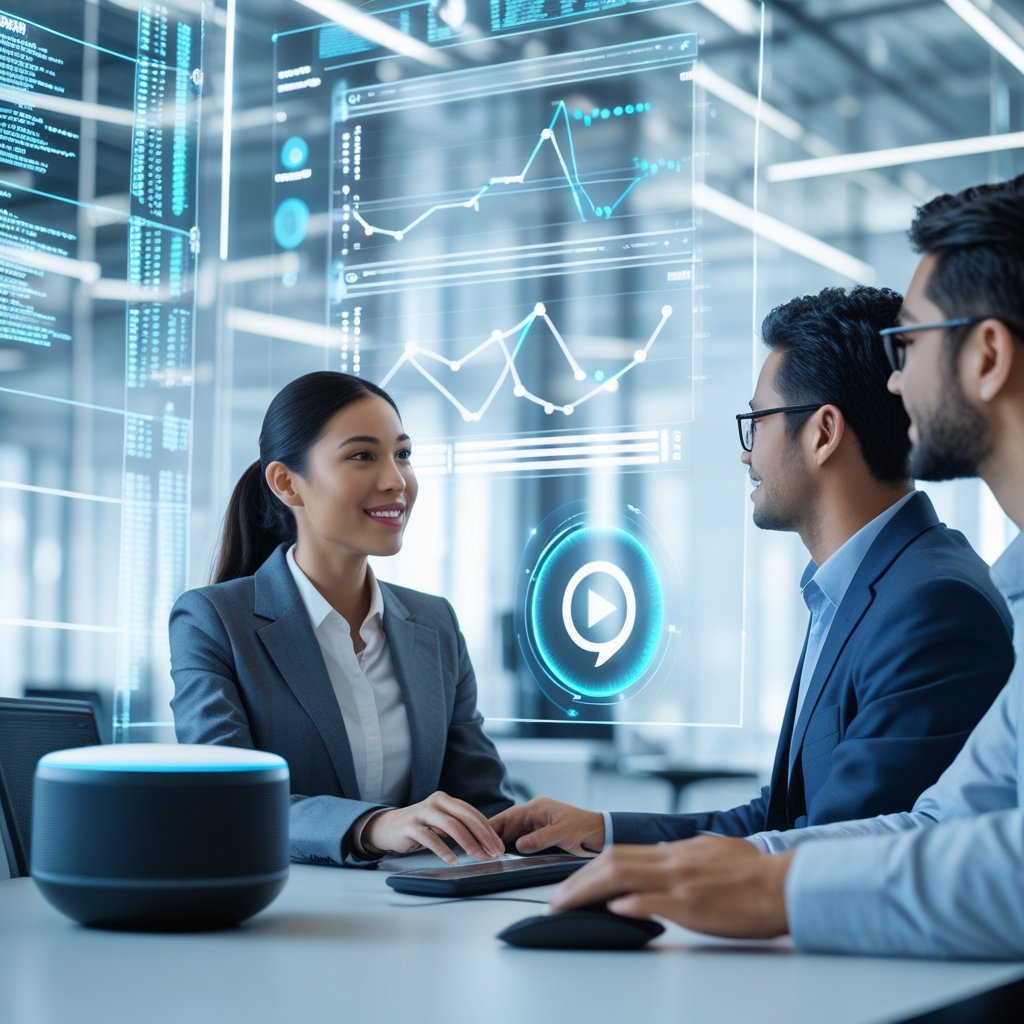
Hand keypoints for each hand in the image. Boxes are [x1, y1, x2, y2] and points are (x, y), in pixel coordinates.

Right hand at [363, 791, 504, 864]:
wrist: (387, 827)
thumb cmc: (420, 827)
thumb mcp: (440, 823)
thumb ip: (458, 827)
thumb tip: (486, 844)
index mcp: (446, 800)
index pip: (473, 813)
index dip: (488, 830)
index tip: (499, 846)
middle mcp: (436, 802)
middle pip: (465, 817)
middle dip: (483, 836)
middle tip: (493, 853)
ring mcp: (422, 812)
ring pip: (451, 825)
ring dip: (468, 842)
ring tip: (478, 857)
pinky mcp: (410, 826)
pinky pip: (430, 838)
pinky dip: (444, 850)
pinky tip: (453, 860)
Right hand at [489, 797, 604, 855]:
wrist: (601, 834)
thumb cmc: (585, 828)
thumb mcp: (562, 832)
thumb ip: (539, 839)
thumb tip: (519, 846)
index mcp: (537, 808)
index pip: (508, 817)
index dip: (493, 827)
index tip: (481, 837)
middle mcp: (534, 816)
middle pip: (507, 826)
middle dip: (494, 838)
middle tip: (482, 851)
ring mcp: (537, 826)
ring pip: (512, 835)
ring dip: (503, 845)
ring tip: (490, 857)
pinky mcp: (541, 837)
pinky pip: (522, 843)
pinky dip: (513, 850)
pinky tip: (507, 859)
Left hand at [549, 836, 793, 939]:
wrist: (784, 885)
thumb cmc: (756, 874)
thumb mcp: (715, 852)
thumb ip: (686, 856)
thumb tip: (665, 861)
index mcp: (676, 850)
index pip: (622, 852)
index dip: (590, 866)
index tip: (572, 882)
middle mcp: (672, 861)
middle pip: (611, 860)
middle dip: (577, 880)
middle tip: (555, 898)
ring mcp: (680, 881)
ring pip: (620, 876)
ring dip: (586, 891)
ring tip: (565, 906)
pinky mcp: (692, 905)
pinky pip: (651, 900)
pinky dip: (627, 904)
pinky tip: (610, 911)